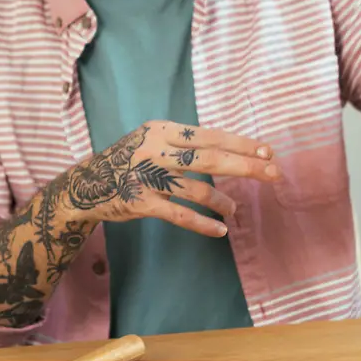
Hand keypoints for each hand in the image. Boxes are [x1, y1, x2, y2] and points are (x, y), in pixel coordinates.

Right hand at [49, 121, 279, 237]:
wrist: (86, 184)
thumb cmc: (129, 161)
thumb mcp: (152, 140)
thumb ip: (184, 143)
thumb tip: (233, 150)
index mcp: (162, 130)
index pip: (210, 135)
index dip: (241, 144)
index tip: (268, 152)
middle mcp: (155, 150)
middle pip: (210, 158)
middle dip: (246, 166)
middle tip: (274, 174)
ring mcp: (147, 177)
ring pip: (197, 189)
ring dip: (222, 201)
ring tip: (234, 209)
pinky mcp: (141, 203)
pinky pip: (179, 215)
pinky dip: (203, 223)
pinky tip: (220, 230)